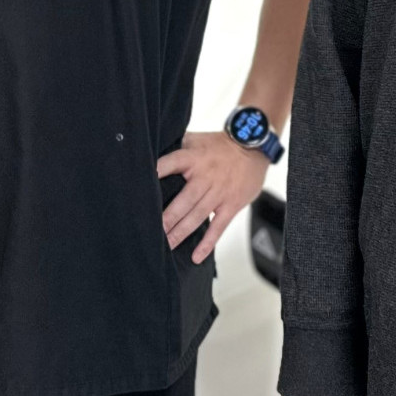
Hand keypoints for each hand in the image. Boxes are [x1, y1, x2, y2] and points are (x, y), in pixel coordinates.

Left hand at [157, 130, 269, 263]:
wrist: (254, 147)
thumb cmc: (221, 145)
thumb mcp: (197, 140)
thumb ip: (177, 146)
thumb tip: (151, 150)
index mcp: (193, 157)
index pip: (171, 163)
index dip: (157, 172)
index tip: (142, 187)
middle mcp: (205, 176)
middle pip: (183, 200)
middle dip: (167, 218)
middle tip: (152, 233)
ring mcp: (219, 193)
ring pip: (197, 216)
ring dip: (180, 232)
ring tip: (166, 246)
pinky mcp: (231, 205)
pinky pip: (218, 227)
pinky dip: (207, 243)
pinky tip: (196, 256)